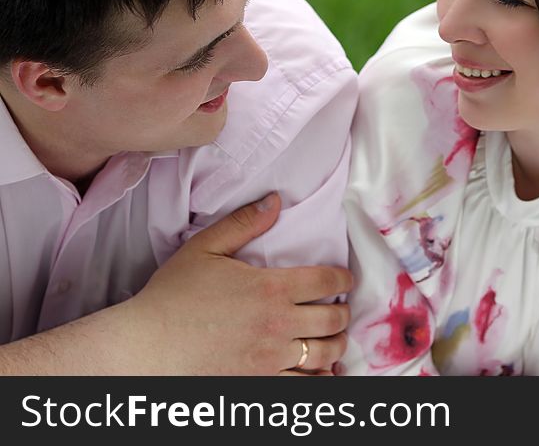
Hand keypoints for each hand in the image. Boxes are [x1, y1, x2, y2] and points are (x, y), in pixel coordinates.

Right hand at [124, 193, 351, 374]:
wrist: (146, 346)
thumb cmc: (172, 296)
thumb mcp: (205, 248)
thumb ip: (243, 223)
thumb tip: (275, 201)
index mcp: (271, 288)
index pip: (326, 281)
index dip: (343, 278)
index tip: (345, 279)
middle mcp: (278, 324)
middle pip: (333, 318)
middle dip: (343, 311)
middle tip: (341, 308)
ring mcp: (270, 358)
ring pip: (325, 354)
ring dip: (337, 344)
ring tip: (335, 338)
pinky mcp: (260, 384)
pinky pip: (304, 385)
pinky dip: (319, 377)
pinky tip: (320, 371)